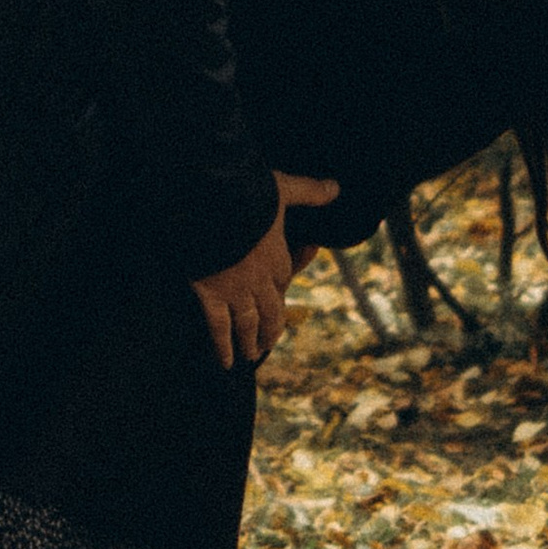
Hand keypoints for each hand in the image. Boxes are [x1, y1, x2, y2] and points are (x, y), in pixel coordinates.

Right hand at [192, 173, 337, 367]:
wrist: (212, 207)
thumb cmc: (249, 195)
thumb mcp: (283, 188)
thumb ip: (309, 191)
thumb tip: (337, 187)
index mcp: (277, 258)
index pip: (284, 282)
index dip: (281, 294)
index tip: (279, 305)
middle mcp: (260, 281)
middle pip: (270, 311)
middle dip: (270, 330)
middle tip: (266, 345)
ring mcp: (235, 291)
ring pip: (248, 323)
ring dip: (251, 342)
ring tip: (251, 355)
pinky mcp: (211, 295)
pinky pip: (219, 327)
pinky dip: (223, 346)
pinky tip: (225, 361)